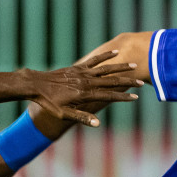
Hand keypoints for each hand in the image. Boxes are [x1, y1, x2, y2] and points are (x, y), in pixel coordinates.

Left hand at [24, 51, 142, 125]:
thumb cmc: (49, 102)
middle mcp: (86, 82)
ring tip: (133, 65)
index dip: (123, 97)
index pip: (108, 95)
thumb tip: (98, 124)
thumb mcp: (64, 114)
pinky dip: (105, 56)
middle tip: (141, 82)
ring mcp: (82, 73)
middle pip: (111, 81)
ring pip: (105, 69)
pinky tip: (115, 52)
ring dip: (120, 67)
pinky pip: (95, 61)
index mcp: (84, 94)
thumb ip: (82, 117)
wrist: (35, 84)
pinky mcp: (78, 67)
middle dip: (127, 82)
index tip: (135, 98)